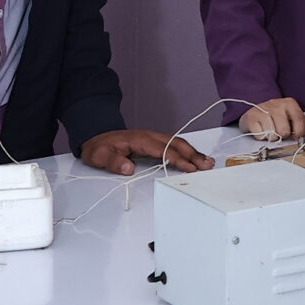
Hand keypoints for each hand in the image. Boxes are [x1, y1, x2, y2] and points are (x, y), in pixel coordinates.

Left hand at [80, 128, 213, 177]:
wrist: (97, 138)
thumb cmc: (100, 148)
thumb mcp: (99, 156)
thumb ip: (113, 162)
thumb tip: (128, 168)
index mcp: (139, 140)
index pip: (162, 149)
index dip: (177, 158)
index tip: (189, 168)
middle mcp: (149, 136)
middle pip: (175, 143)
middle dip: (192, 154)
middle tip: (206, 166)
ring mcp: (153, 138)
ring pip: (178, 142)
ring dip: (193, 152)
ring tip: (207, 163)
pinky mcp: (155, 142)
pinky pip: (174, 144)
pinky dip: (187, 151)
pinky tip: (196, 158)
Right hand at [239, 98, 304, 142]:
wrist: (254, 113)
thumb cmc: (275, 117)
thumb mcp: (290, 117)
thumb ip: (301, 124)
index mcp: (289, 103)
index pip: (299, 119)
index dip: (299, 132)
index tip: (297, 138)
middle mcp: (276, 104)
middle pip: (284, 130)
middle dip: (282, 136)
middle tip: (279, 133)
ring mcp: (263, 109)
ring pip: (272, 134)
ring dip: (271, 137)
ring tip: (270, 132)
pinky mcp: (251, 117)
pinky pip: (260, 135)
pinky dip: (261, 137)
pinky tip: (261, 130)